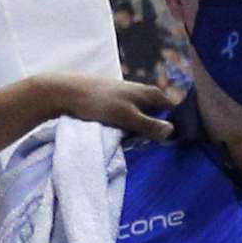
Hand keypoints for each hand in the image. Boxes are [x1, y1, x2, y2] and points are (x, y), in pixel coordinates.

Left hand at [39, 71, 189, 141]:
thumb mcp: (126, 117)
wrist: (66, 93)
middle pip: (161, 119)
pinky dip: (130, 131)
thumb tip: (172, 133)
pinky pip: (132, 122)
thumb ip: (149, 125)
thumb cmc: (98, 102)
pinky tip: (125, 140)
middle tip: (152, 149)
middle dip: (158, 134)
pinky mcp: (119, 107)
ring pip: (145, 122)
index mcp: (153, 94)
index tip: (171, 147)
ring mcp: (132, 101)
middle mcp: (145, 95)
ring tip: (137, 146)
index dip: (175, 130)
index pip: (175, 114)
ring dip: (142, 134)